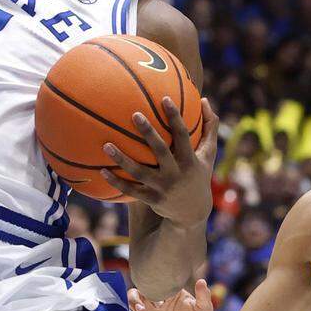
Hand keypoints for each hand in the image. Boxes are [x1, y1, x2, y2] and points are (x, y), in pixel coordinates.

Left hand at [101, 97, 218, 227]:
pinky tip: (102, 170)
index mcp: (190, 160)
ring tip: (106, 145)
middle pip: (160, 151)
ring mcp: (163, 187)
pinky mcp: (151, 199)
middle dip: (149, 133)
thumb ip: (208, 127)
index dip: (175, 117)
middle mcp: (176, 173)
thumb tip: (204, 99)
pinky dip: (116, 181)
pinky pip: (131, 190)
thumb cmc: (198, 174)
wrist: (192, 212)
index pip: (182, 135)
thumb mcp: (208, 154)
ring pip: (139, 172)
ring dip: (122, 159)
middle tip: (135, 114)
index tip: (165, 99)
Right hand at [129, 279, 213, 310]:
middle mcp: (155, 297)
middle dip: (141, 288)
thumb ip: (203, 296)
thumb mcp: (203, 310)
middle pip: (141, 285)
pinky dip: (129, 310)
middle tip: (149, 298)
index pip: (157, 279)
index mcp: (168, 291)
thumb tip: (202, 281)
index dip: (155, 279)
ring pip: (133, 296)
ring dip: (134, 300)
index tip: (157, 284)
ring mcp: (147, 309)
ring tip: (142, 310)